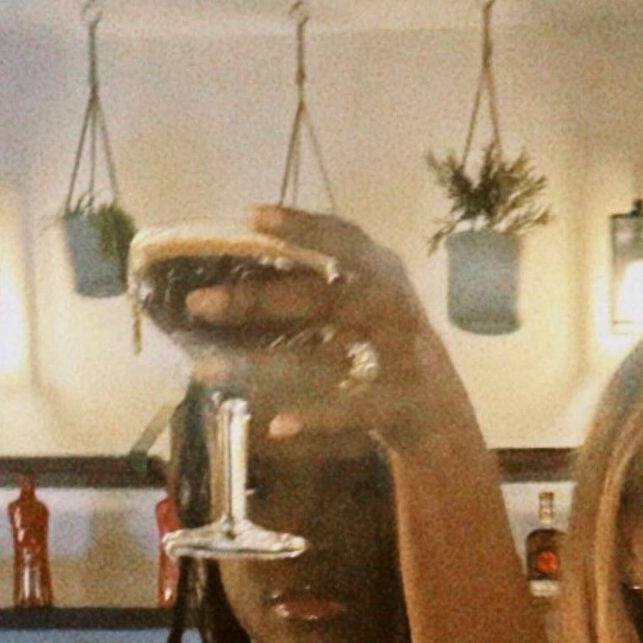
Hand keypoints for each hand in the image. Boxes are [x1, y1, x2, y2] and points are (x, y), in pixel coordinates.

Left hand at [184, 207, 464, 453]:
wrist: (443, 418)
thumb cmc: (389, 353)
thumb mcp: (362, 309)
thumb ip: (317, 287)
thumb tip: (234, 277)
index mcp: (385, 276)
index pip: (344, 240)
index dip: (301, 226)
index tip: (251, 216)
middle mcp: (394, 308)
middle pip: (322, 297)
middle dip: (258, 299)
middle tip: (198, 304)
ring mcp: (402, 357)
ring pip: (324, 354)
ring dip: (262, 363)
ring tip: (206, 372)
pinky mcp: (400, 405)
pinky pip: (351, 410)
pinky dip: (316, 417)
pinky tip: (277, 426)